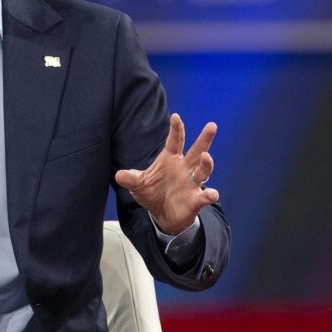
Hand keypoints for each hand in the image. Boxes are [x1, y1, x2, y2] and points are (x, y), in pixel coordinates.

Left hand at [115, 113, 219, 234]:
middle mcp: (184, 168)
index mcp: (170, 159)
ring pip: (204, 170)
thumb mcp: (138, 185)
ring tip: (206, 156)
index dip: (176, 129)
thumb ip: (130, 179)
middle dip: (204, 139)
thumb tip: (119, 175)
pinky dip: (210, 195)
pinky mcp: (196, 199)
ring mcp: (192, 183)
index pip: (175, 141)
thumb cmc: (151, 193)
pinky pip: (206, 195)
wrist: (162, 215)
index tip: (175, 116)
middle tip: (212, 126)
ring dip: (207, 164)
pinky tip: (211, 194)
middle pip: (197, 150)